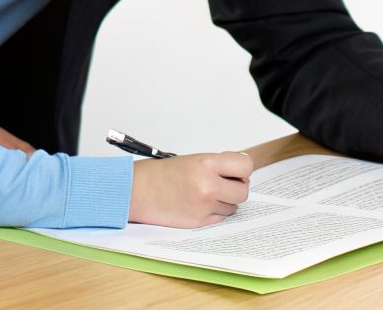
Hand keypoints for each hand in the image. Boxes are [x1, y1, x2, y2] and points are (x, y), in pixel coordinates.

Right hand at [129, 152, 253, 227]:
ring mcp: (204, 207)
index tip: (236, 171)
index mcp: (207, 165)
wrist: (137, 191)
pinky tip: (200, 204)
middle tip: (223, 184)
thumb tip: (242, 172)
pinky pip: (220, 218)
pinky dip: (215, 212)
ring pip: (233, 207)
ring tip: (206, 194)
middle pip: (243, 191)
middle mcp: (208, 186)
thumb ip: (219, 165)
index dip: (242, 170)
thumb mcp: (194, 160)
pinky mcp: (198, 222)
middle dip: (236, 188)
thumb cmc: (162, 174)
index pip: (245, 167)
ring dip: (225, 201)